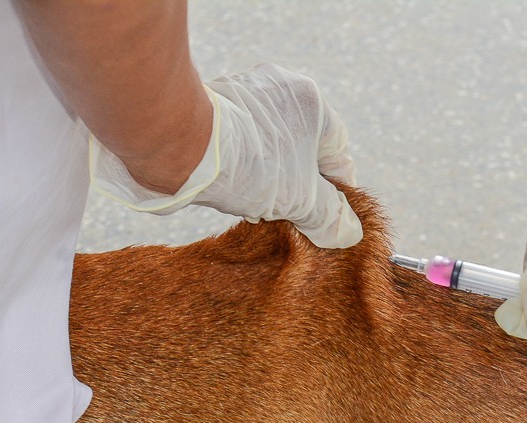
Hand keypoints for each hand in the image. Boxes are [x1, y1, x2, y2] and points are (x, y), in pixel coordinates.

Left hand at [91, 63, 361, 248]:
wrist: (178, 144)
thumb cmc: (249, 166)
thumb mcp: (300, 201)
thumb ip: (329, 215)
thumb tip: (348, 231)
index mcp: (314, 104)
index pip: (338, 154)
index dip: (335, 192)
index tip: (326, 217)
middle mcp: (283, 87)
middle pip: (303, 148)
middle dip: (299, 184)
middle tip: (289, 215)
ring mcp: (246, 90)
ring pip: (272, 143)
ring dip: (270, 175)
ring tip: (258, 205)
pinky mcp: (216, 100)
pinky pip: (243, 137)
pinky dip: (243, 163)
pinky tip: (233, 188)